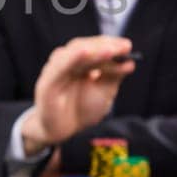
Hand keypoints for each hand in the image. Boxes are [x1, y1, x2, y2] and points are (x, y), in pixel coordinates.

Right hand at [20, 35, 137, 156]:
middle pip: (85, 47)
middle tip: (124, 48)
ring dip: (93, 50)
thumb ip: (114, 76)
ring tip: (111, 50)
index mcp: (79, 62)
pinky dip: (72, 57)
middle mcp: (66, 62)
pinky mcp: (47, 83)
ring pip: (73, 53)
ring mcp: (55, 70)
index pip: (95, 47)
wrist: (64, 133)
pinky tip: (86, 52)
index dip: (111, 44)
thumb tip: (130, 62)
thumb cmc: (81, 110)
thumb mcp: (103, 92)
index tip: (127, 46)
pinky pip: (59, 67)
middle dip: (105, 45)